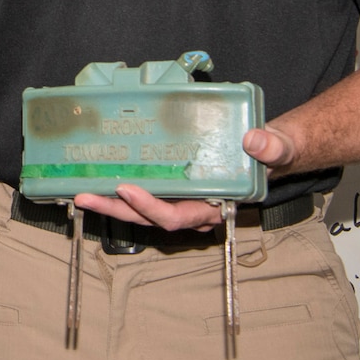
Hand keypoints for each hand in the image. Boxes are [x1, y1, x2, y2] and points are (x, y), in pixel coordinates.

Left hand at [70, 123, 301, 229]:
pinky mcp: (176, 185)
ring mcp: (183, 199)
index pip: (176, 217)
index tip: (126, 187)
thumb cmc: (275, 153)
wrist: (273, 150)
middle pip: (148, 217)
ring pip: (141, 209)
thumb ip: (273, 148)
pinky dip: (122, 188)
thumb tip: (255, 141)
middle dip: (115, 208)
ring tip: (79, 191)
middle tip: (83, 196)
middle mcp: (195, 209)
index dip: (150, 206)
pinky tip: (99, 177)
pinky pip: (145, 192)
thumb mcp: (280, 148)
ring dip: (111, 202)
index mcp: (215, 206)